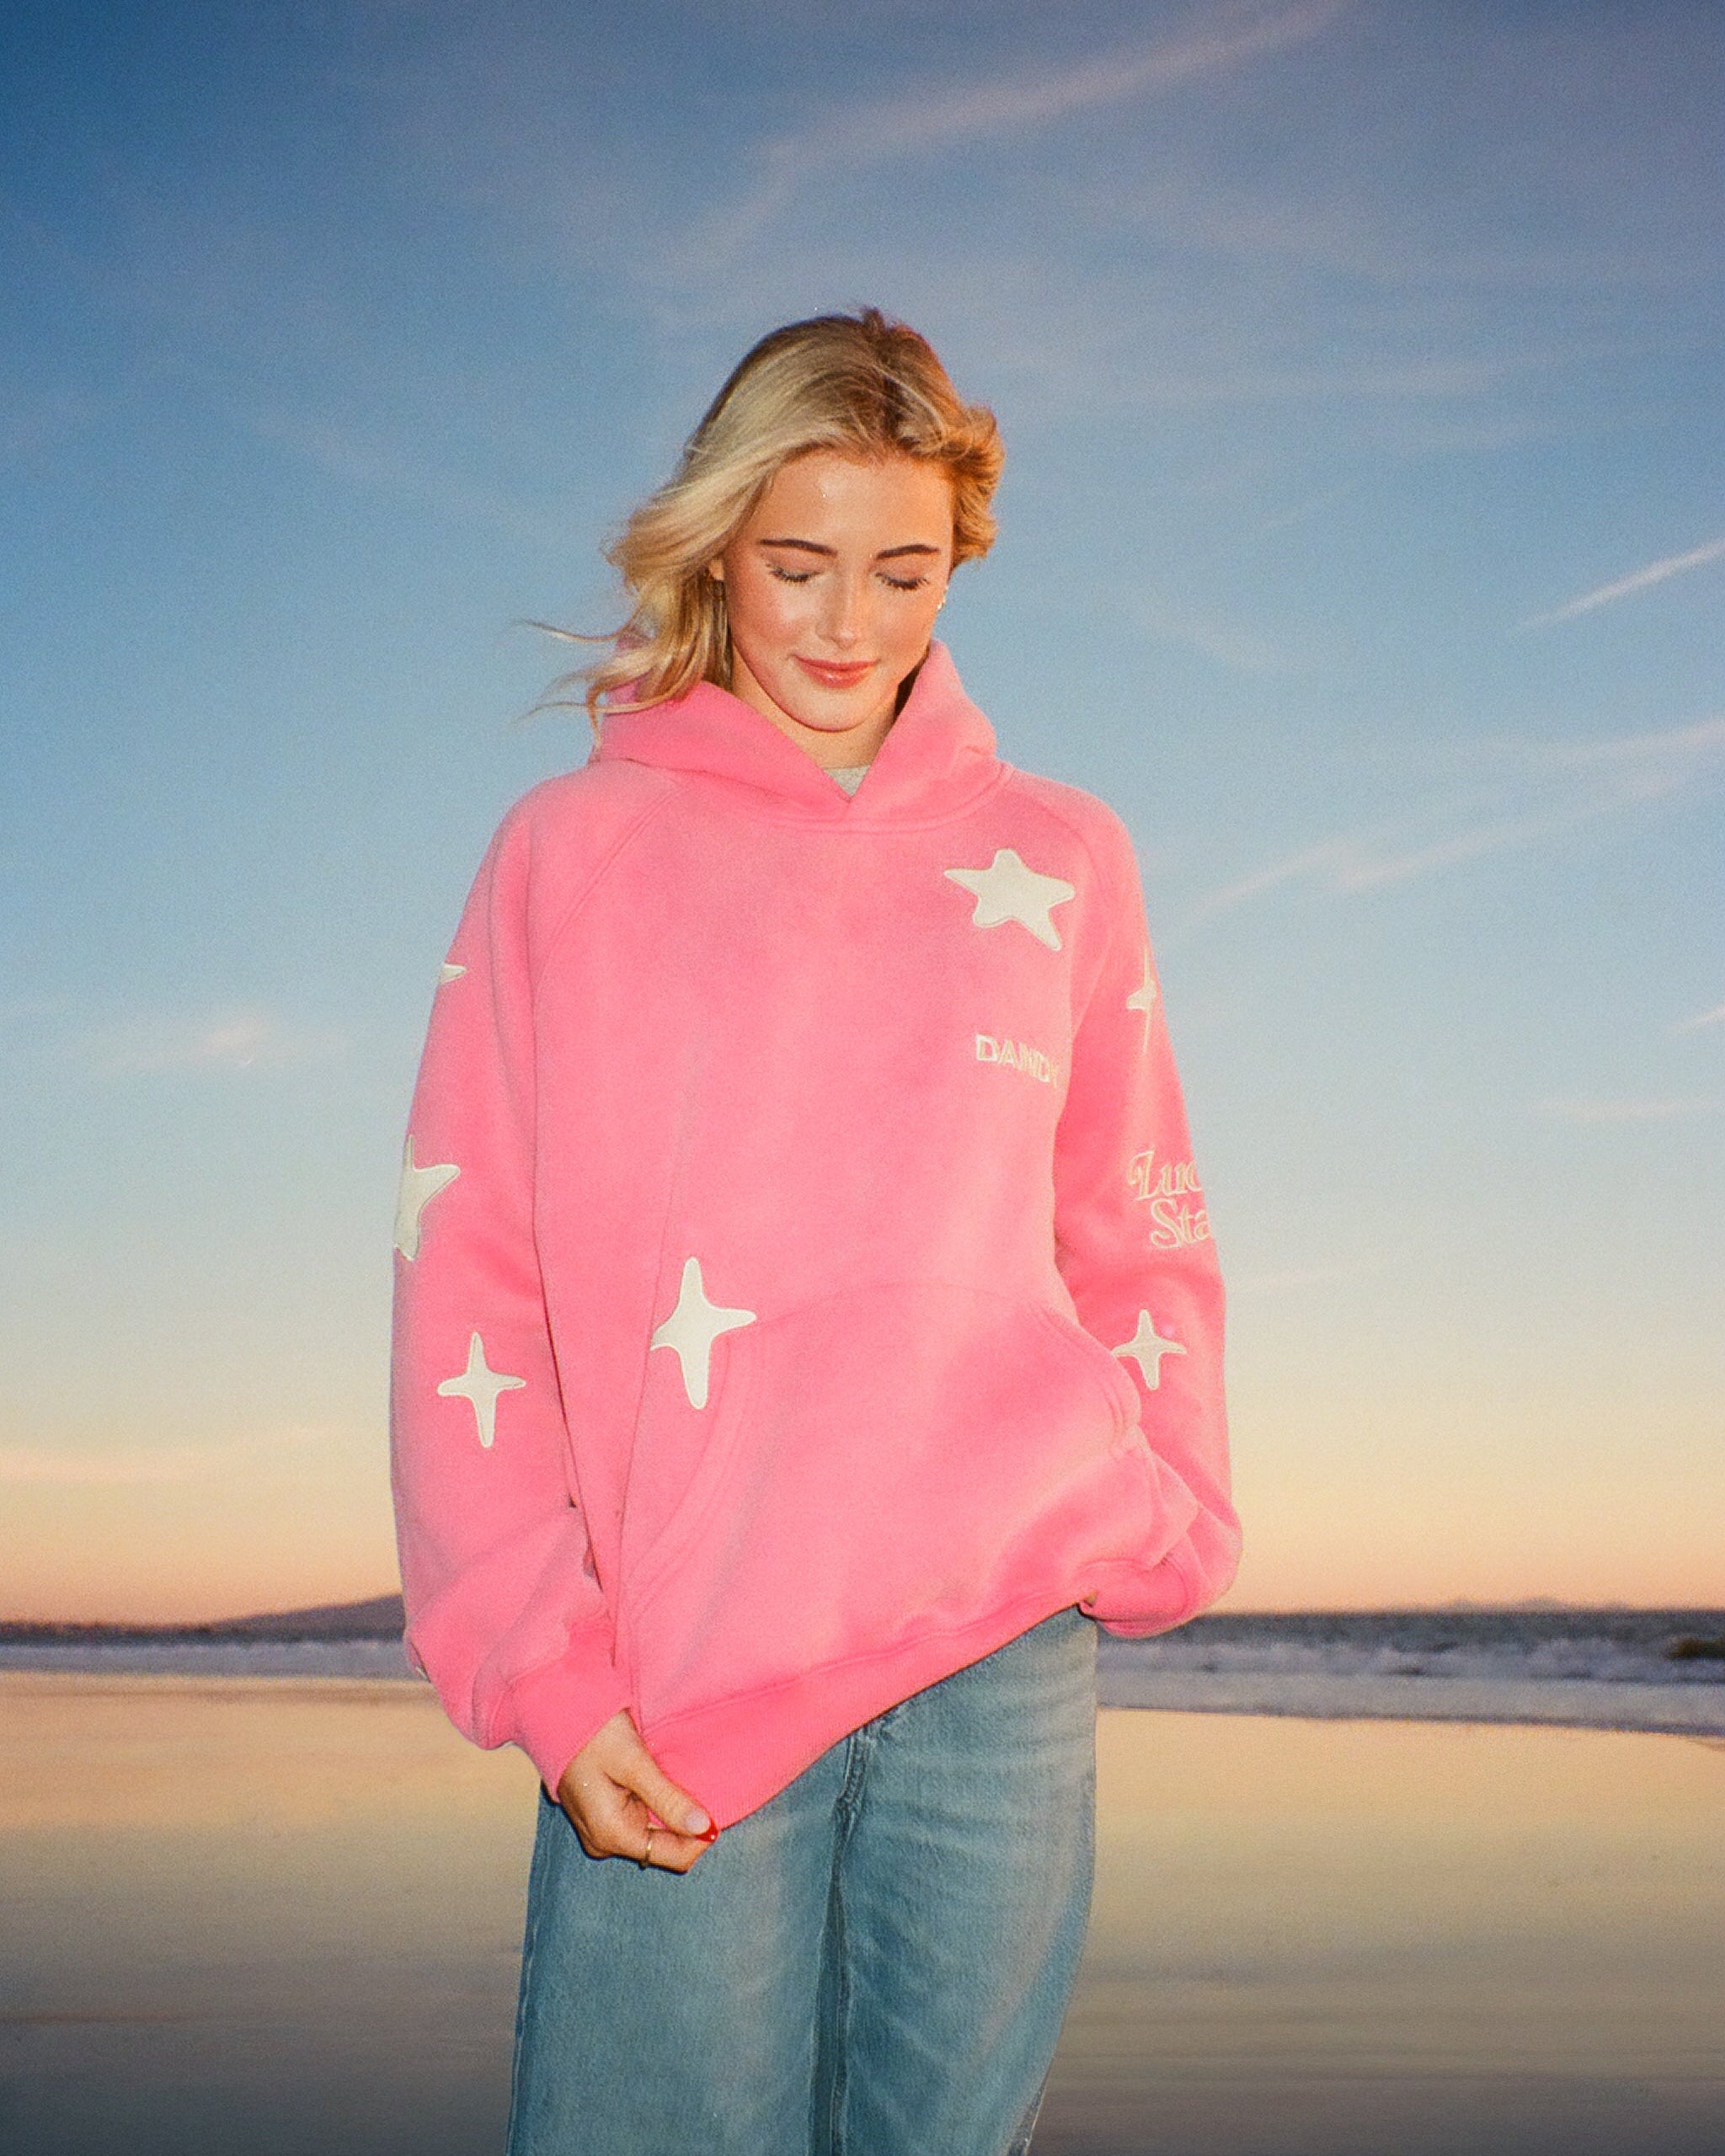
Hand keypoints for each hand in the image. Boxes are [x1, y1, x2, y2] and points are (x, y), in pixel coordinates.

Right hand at [555, 1708, 717, 1869]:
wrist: (555, 1715)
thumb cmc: (593, 1733)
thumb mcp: (634, 1763)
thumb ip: (667, 1799)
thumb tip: (704, 1828)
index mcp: (612, 1835)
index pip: (675, 1856)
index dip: (701, 1835)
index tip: (716, 1804)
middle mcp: (604, 1842)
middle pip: (663, 1847)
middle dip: (684, 1822)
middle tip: (691, 1784)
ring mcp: (600, 1832)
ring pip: (652, 1833)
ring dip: (668, 1811)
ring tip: (671, 1777)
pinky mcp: (601, 1818)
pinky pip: (638, 1821)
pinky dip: (653, 1805)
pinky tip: (656, 1780)